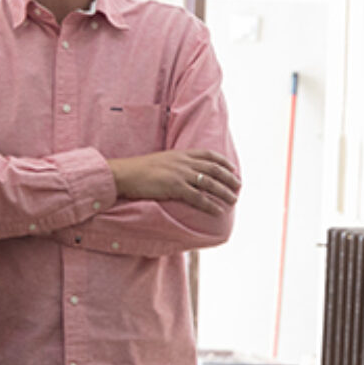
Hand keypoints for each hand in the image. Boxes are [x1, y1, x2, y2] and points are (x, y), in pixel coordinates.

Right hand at [108, 149, 239, 212]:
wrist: (125, 173)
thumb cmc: (139, 170)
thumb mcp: (161, 161)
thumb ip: (175, 164)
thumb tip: (184, 173)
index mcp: (180, 154)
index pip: (208, 154)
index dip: (223, 162)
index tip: (232, 168)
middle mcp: (183, 162)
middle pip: (213, 169)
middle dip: (229, 178)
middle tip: (238, 186)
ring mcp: (179, 174)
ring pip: (209, 183)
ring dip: (224, 192)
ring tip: (234, 199)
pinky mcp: (174, 187)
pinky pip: (198, 197)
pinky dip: (210, 205)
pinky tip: (218, 211)